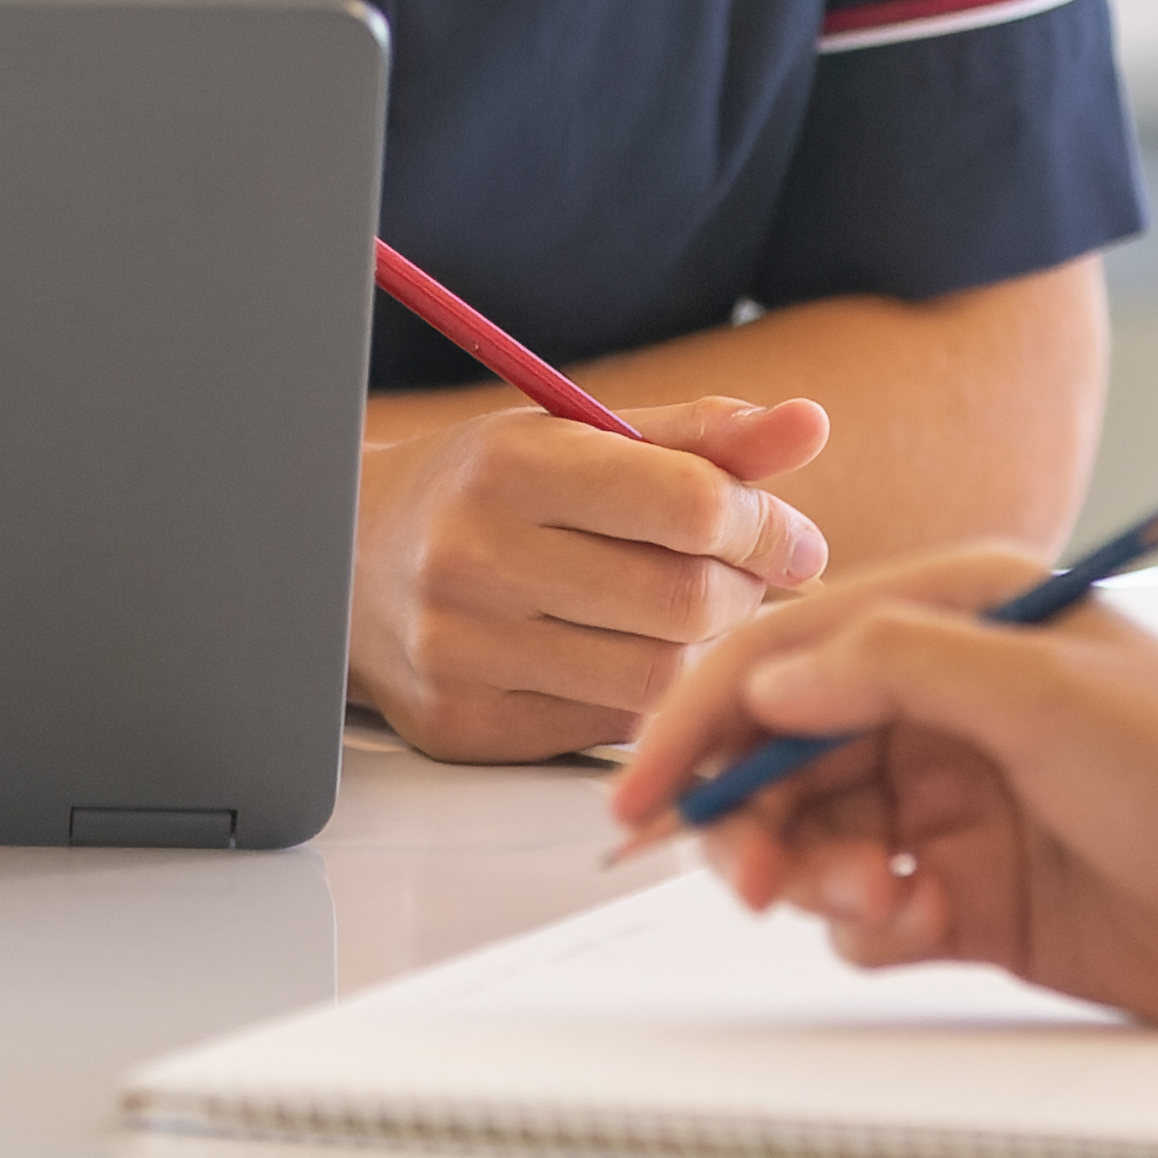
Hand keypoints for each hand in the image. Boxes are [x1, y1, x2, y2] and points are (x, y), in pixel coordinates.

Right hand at [350, 394, 837, 761]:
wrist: (346, 556)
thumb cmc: (486, 489)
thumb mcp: (579, 436)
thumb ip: (701, 437)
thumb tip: (810, 426)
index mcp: (511, 464)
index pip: (689, 503)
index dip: (766, 524)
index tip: (788, 536)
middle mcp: (474, 556)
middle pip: (683, 601)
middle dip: (743, 593)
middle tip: (745, 580)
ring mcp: (461, 651)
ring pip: (654, 679)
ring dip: (703, 652)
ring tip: (695, 618)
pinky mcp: (461, 725)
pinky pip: (604, 731)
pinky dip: (641, 700)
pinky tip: (628, 659)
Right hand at [609, 543, 1157, 1033]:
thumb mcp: (1048, 691)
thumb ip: (897, 666)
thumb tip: (774, 678)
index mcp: (960, 614)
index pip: (788, 650)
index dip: (701, 713)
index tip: (643, 790)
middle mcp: (948, 701)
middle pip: (782, 750)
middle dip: (746, 810)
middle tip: (748, 875)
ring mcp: (958, 802)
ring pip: (813, 833)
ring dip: (807, 871)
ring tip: (858, 900)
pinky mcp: (975, 897)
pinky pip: (864, 910)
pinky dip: (862, 925)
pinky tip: (911, 926)